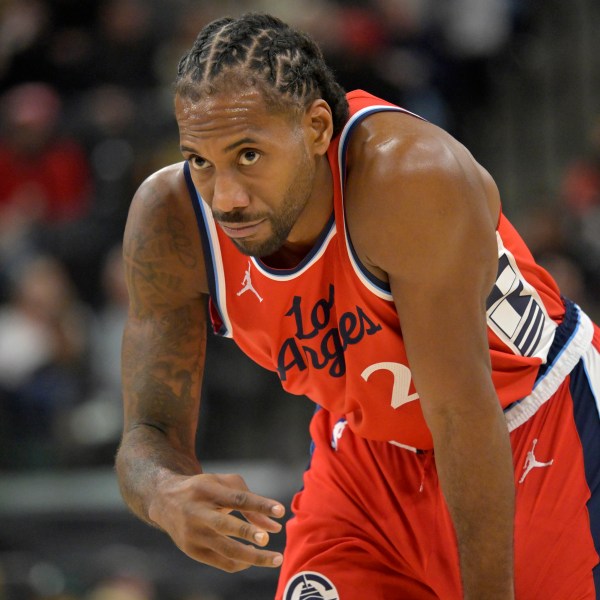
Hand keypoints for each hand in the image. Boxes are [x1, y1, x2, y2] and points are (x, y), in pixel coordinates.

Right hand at [148, 472, 285, 571]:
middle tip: (267, 538)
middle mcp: (198, 512)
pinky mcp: (192, 551)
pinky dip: (242, 563)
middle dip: (247, 532)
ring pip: (226, 550)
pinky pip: (222, 562)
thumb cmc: (205, 489)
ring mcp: (194, 534)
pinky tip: (254, 559)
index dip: (259, 505)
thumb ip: (251, 501)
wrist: (165, 501)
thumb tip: (274, 526)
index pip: (237, 498)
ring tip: (276, 558)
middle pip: (225, 525)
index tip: (280, 510)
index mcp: (208, 490)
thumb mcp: (224, 484)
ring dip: (253, 557)